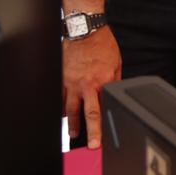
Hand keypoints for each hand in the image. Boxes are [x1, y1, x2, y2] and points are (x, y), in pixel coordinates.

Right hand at [63, 27, 120, 148]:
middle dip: (89, 131)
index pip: (104, 108)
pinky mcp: (61, 77)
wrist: (85, 29)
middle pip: (87, 113)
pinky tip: (61, 115)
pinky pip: (59, 97)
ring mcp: (71, 82)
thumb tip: (114, 94)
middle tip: (90, 145)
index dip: (104, 125)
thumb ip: (114, 81)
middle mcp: (87, 84)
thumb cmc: (102, 44)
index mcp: (103, 80)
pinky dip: (60, 107)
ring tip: (73, 134)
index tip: (104, 137)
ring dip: (71, 123)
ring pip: (69, 108)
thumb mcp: (116, 63)